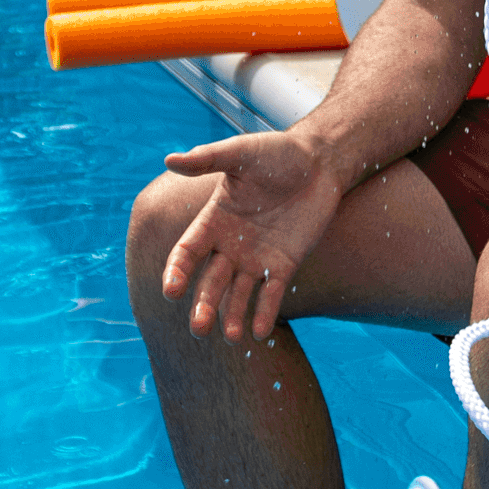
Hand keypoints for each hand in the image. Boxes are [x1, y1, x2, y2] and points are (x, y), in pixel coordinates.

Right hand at [154, 129, 347, 341]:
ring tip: (231, 336)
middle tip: (199, 328)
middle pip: (210, 282)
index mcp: (213, 221)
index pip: (187, 252)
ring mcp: (256, 258)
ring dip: (231, 316)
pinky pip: (271, 294)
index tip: (171, 291)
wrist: (320, 162)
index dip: (177, 271)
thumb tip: (169, 160)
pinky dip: (264, 313)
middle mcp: (229, 246)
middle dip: (203, 305)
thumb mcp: (241, 153)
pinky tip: (261, 332)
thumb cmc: (276, 153)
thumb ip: (207, 158)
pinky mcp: (283, 265)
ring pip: (237, 294)